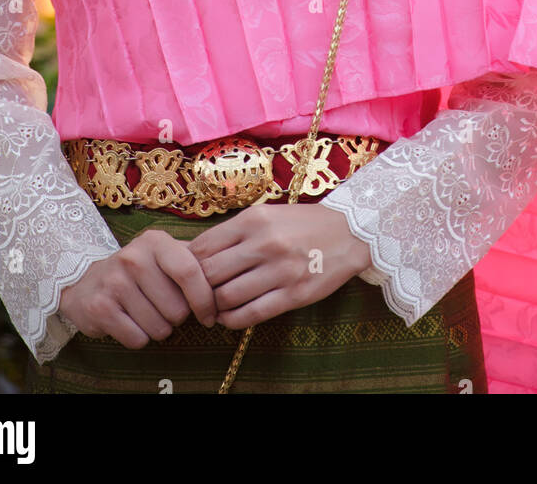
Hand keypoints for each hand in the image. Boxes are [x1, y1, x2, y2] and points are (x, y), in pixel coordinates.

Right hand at [57, 229, 217, 348]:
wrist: (88, 283)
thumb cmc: (139, 272)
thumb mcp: (164, 256)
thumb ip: (195, 260)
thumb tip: (230, 275)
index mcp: (155, 241)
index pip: (190, 272)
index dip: (205, 300)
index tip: (210, 316)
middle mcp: (133, 257)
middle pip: (177, 309)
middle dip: (177, 317)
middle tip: (163, 307)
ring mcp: (114, 282)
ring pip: (159, 328)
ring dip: (158, 328)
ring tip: (146, 312)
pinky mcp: (100, 308)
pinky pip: (137, 339)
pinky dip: (139, 338)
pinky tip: (130, 321)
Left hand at [187, 202, 372, 328]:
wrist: (349, 232)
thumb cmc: (302, 223)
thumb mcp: (267, 215)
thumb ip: (236, 232)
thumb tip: (198, 254)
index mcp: (254, 219)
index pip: (204, 246)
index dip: (189, 264)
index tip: (188, 274)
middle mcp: (264, 243)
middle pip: (210, 273)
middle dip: (197, 289)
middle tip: (195, 296)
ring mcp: (280, 270)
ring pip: (228, 296)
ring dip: (214, 307)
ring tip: (212, 308)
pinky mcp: (294, 294)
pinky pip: (253, 314)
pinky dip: (233, 320)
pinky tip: (228, 318)